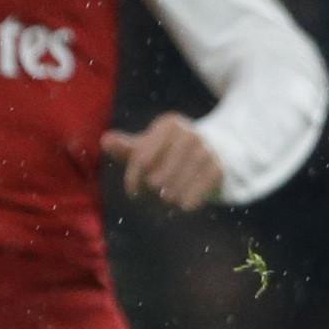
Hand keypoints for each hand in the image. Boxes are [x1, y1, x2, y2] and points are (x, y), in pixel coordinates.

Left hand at [102, 115, 224, 210]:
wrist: (223, 151)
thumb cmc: (174, 151)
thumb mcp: (151, 146)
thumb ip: (127, 147)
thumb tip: (105, 140)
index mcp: (168, 124)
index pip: (140, 160)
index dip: (133, 180)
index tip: (133, 191)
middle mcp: (189, 134)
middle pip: (155, 179)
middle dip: (153, 189)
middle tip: (159, 188)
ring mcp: (206, 151)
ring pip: (171, 192)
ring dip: (168, 198)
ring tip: (172, 193)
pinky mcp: (219, 170)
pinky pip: (189, 200)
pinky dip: (184, 204)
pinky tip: (185, 200)